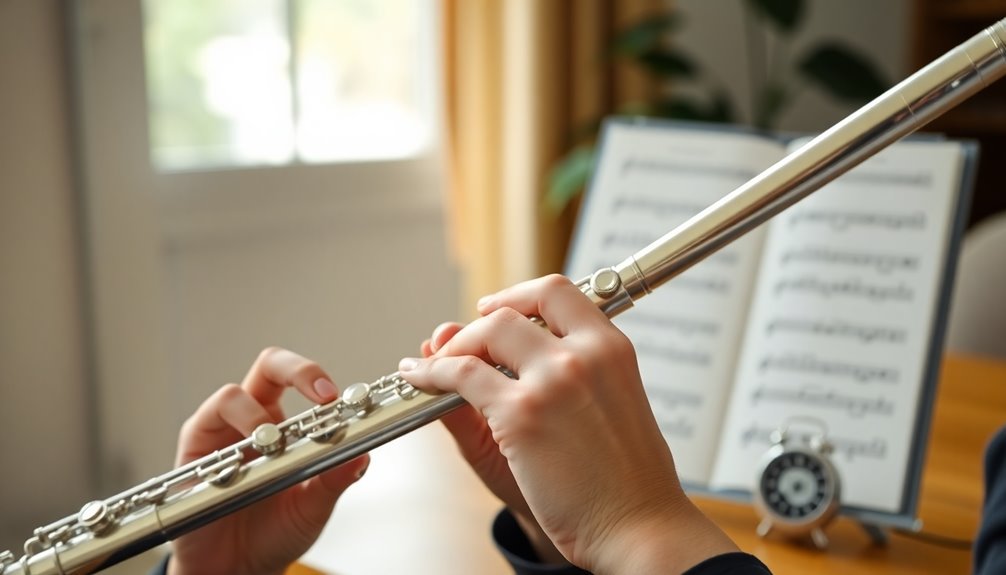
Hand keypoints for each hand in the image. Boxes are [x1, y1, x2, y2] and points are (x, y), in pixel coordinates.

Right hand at [168, 347, 368, 574]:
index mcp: (285, 425)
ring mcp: (222, 432)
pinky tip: (245, 459)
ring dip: (257, 416)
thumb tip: (364, 454)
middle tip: (323, 395)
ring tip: (273, 445)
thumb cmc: (274, 533)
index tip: (341, 396)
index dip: (320, 379)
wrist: (236, 568)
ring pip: (233, 394)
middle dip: (298, 370)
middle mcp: (253, 419)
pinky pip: (206, 422)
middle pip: (271, 367)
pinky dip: (229, 435)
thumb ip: (335, 479)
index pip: (300, 380)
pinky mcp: (195, 450)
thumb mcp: (313, 507)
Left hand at [401, 275, 736, 572]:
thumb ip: (556, 371)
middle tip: (458, 350)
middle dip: (475, 329)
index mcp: (611, 349)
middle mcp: (585, 355)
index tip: (495, 309)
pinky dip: (431, 372)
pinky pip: (459, 375)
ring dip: (451, 349)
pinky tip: (419, 377)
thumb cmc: (622, 479)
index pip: (558, 292)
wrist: (638, 527)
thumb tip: (501, 340)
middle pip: (511, 312)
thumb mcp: (602, 406)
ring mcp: (552, 381)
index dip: (518, 296)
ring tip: (435, 367)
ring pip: (484, 334)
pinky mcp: (521, 414)